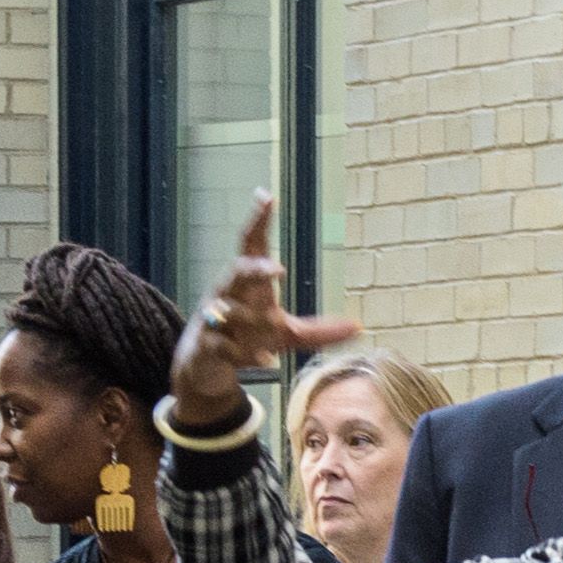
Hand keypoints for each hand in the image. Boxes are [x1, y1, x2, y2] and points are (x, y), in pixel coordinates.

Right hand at [171, 189, 361, 432]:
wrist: (204, 365)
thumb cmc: (246, 338)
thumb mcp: (287, 335)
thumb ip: (320, 331)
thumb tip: (358, 327)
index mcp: (247, 283)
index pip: (250, 245)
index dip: (258, 221)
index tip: (266, 197)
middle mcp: (227, 295)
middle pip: (236, 272)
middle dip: (255, 269)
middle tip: (278, 269)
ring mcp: (213, 320)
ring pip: (226, 310)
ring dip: (248, 316)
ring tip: (270, 320)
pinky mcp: (206, 346)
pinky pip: (223, 347)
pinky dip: (244, 354)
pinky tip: (266, 362)